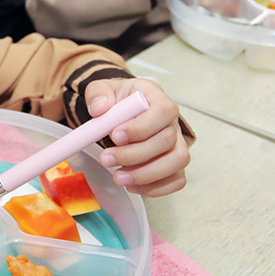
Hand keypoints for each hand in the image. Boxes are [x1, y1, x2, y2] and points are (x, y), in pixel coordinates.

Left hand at [86, 78, 188, 196]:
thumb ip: (98, 94)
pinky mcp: (173, 163)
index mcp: (157, 98)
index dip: (141, 127)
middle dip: (134, 155)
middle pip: (167, 141)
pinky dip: (156, 188)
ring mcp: (176, 143)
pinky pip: (177, 179)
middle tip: (107, 159)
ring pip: (176, 162)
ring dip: (146, 175)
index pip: (162, 111)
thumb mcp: (102, 87)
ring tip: (118, 177)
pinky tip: (132, 185)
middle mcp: (172, 121)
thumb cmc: (118, 100)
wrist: (123, 111)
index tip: (114, 136)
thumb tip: (100, 109)